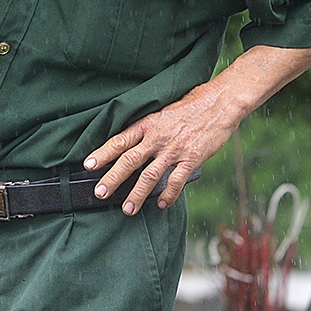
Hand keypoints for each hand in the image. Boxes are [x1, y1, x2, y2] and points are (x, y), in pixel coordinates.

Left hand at [83, 84, 242, 215]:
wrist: (221, 101)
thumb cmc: (192, 103)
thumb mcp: (163, 109)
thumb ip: (149, 126)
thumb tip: (133, 139)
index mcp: (148, 123)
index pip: (120, 140)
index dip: (103, 153)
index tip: (89, 165)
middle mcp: (158, 137)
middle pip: (129, 160)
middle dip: (112, 179)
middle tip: (100, 193)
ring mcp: (174, 149)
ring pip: (150, 175)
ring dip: (137, 194)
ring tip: (128, 209)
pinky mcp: (192, 158)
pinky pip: (177, 181)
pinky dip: (169, 194)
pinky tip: (162, 204)